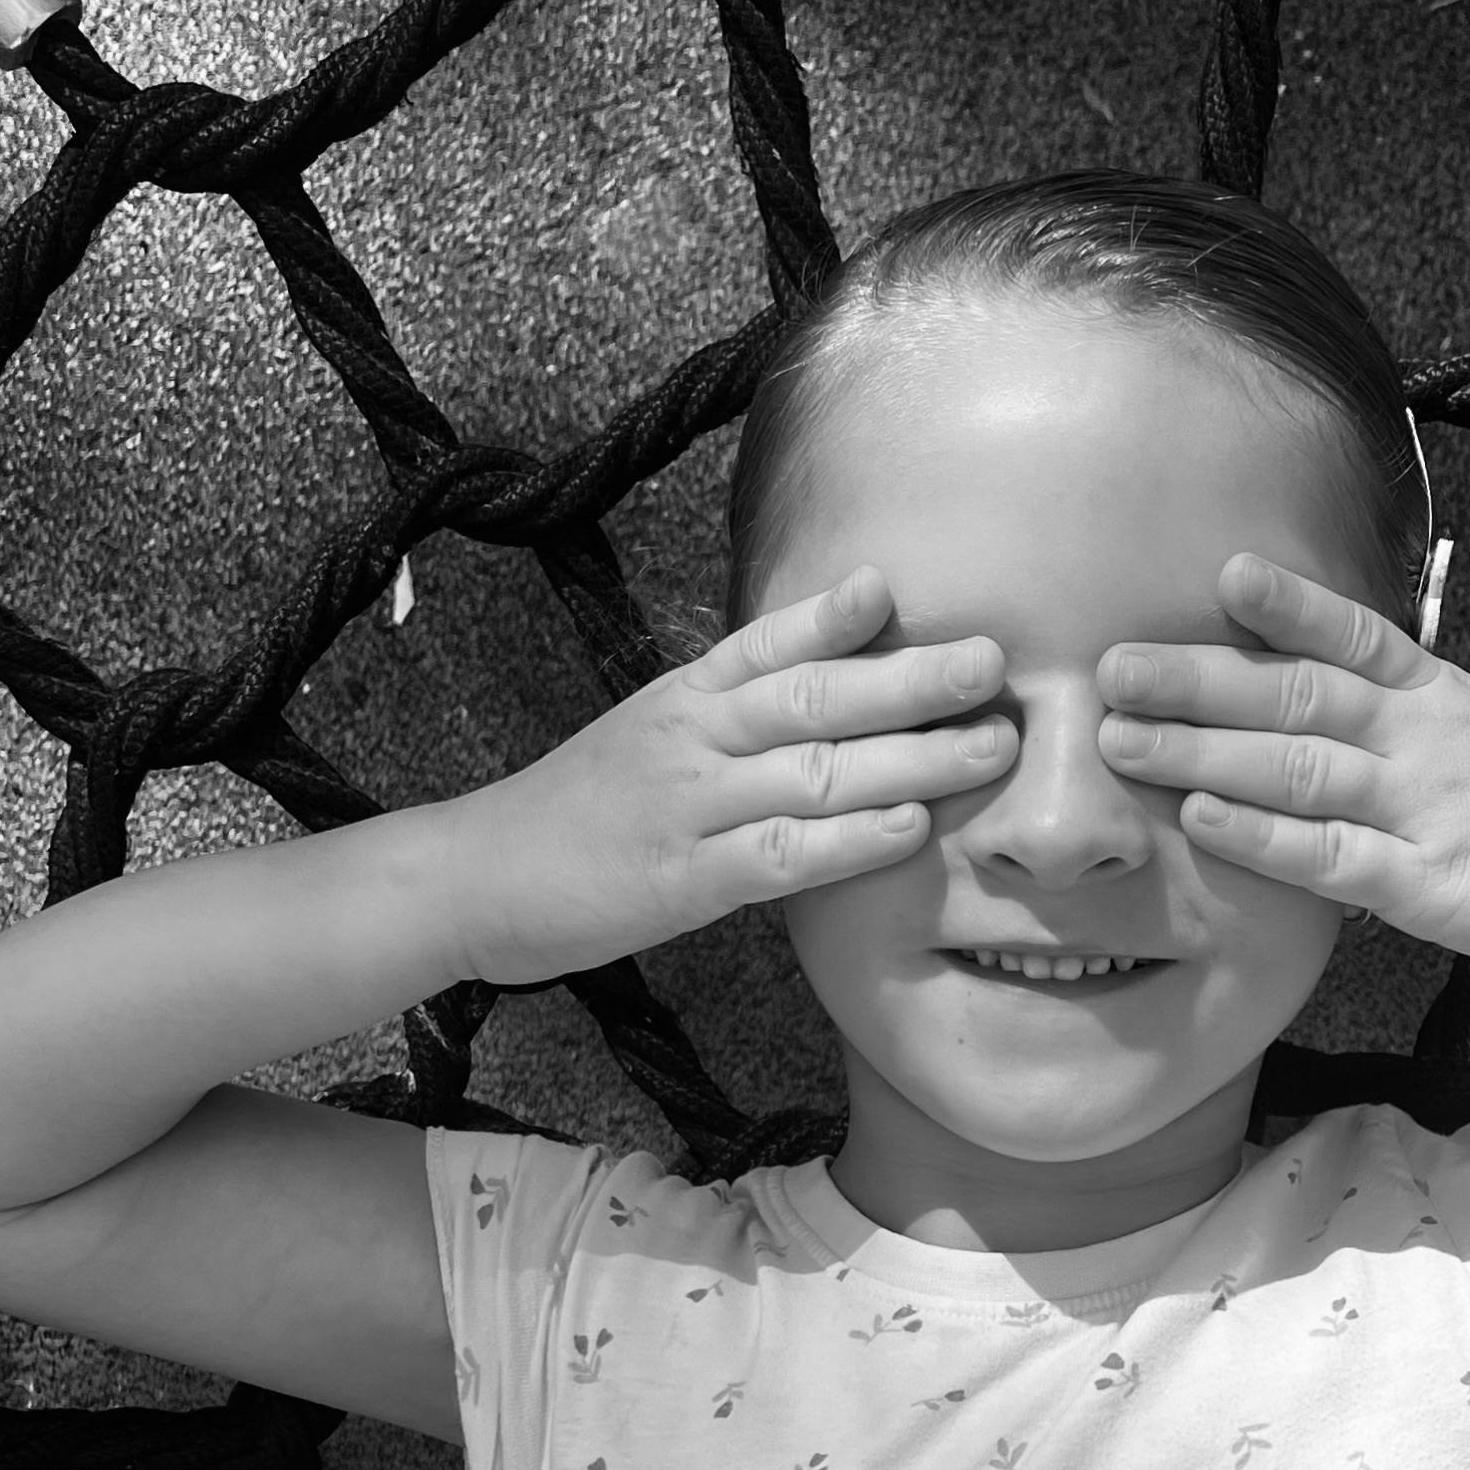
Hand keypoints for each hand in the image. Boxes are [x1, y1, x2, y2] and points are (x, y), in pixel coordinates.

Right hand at [436, 567, 1012, 987]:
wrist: (474, 878)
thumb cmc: (577, 815)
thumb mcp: (650, 740)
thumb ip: (729, 715)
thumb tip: (819, 691)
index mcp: (684, 698)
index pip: (766, 641)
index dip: (833, 614)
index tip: (897, 587)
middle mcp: (692, 739)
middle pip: (814, 697)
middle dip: (912, 679)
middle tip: (995, 664)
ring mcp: (690, 807)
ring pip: (813, 770)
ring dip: (911, 757)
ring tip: (988, 747)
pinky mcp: (685, 882)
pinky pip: (781, 856)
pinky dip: (850, 841)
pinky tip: (908, 829)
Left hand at [1095, 554, 1469, 989]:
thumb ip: (1413, 726)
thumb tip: (1334, 712)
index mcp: (1444, 698)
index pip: (1356, 635)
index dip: (1288, 605)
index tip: (1222, 574)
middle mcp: (1428, 740)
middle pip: (1299, 695)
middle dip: (1197, 680)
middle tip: (1110, 668)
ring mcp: (1427, 810)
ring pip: (1300, 767)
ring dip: (1203, 751)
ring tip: (1122, 740)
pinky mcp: (1430, 886)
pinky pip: (1332, 856)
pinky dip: (1264, 835)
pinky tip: (1205, 819)